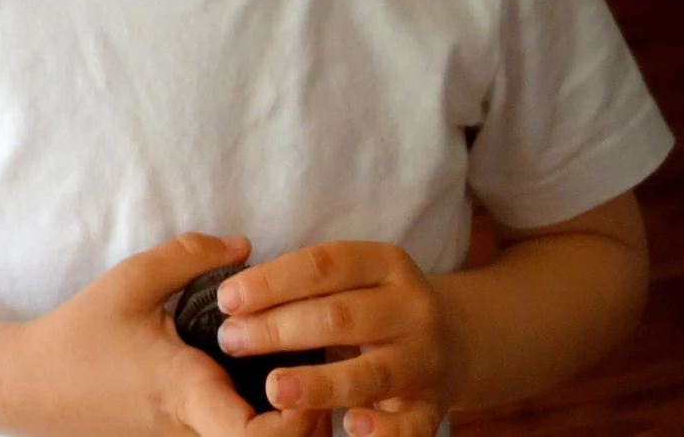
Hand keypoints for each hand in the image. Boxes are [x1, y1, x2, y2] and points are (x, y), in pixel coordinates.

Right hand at [2, 231, 330, 436]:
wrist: (30, 387)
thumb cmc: (80, 333)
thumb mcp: (132, 280)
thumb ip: (191, 256)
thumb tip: (246, 246)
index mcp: (186, 392)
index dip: (297, 418)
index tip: (303, 378)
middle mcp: (192, 432)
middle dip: (311, 424)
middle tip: (318, 375)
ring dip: (292, 428)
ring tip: (298, 377)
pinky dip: (264, 428)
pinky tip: (267, 389)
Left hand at [212, 242, 454, 436]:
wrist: (456, 338)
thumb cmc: (376, 304)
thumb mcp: (355, 276)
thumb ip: (308, 283)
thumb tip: (235, 298)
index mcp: (386, 264)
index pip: (323, 265)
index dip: (272, 280)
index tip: (227, 298)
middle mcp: (410, 307)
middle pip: (340, 316)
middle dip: (279, 329)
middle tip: (231, 340)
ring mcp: (423, 359)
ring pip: (369, 372)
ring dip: (319, 382)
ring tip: (273, 389)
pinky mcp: (431, 406)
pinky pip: (409, 425)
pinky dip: (381, 431)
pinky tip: (350, 428)